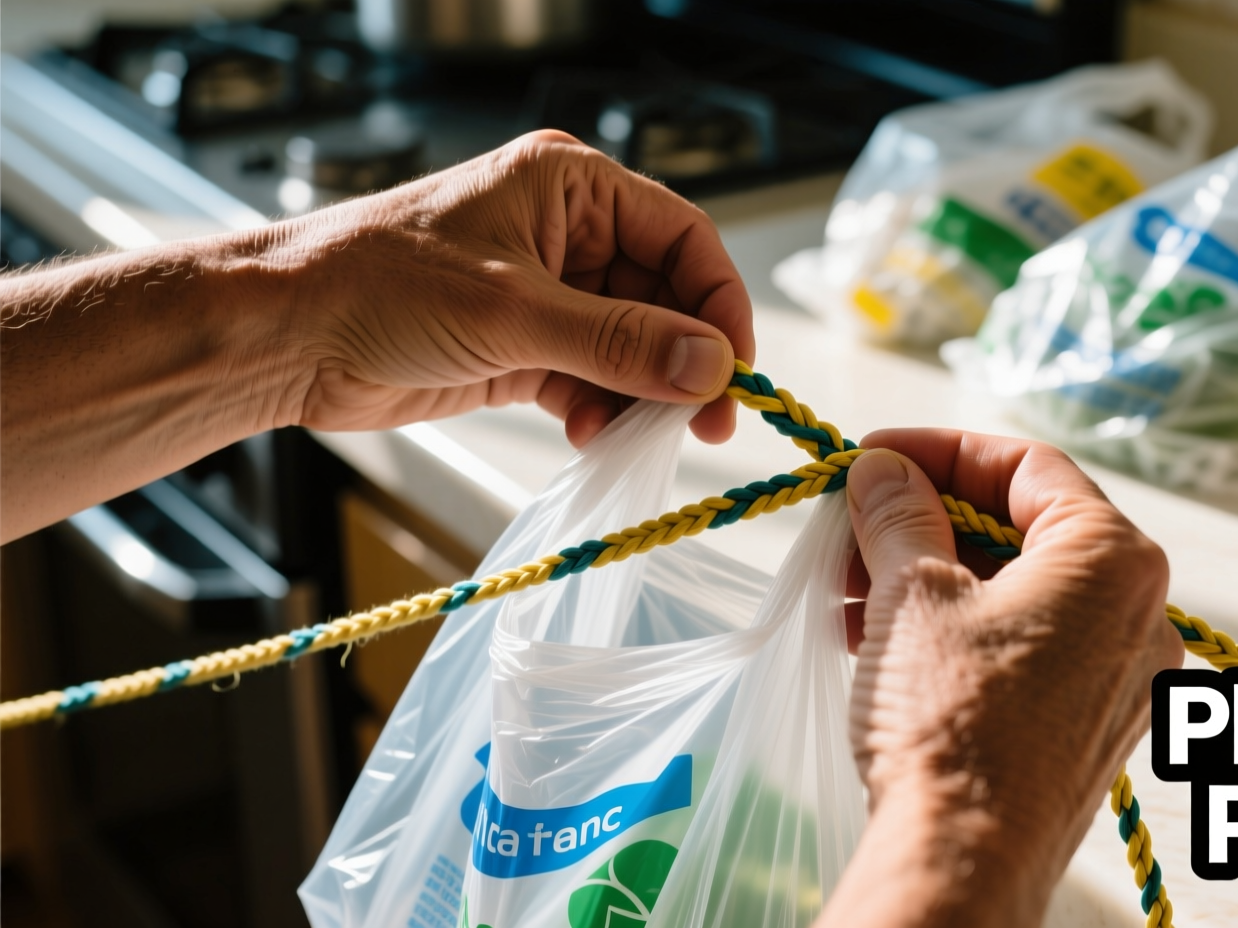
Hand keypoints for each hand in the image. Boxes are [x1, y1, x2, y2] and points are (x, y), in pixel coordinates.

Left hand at [278, 130, 753, 445]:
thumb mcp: (514, 312)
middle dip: (682, 361)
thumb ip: (620, 342)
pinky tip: (592, 434)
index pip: (682, 237)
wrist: (285, 337)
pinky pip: (591, 379)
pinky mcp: (523, 347)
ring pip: (631, 347)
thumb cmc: (378, 285)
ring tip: (637, 434)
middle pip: (664, 299)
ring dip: (641, 395)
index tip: (734, 367)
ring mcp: (546, 293)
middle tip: (705, 421)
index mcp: (570, 186)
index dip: (718, 302)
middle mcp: (566, 233)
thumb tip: (710, 366)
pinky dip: (601, 410)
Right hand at [822, 431, 1181, 927]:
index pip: (1028, 465)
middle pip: (1024, 529)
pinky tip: (884, 639)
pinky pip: (1026, 647)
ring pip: (1019, 592)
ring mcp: (1124, 677)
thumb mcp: (912, 590)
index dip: (941, 449)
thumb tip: (884, 468)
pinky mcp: (1092, 727)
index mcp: (1115, 559)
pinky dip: (959, 630)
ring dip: (933, 576)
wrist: (965, 858)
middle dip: (929, 519)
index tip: (874, 455)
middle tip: (854, 522)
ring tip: (851, 588)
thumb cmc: (949, 716)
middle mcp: (1142, 614)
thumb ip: (899, 511)